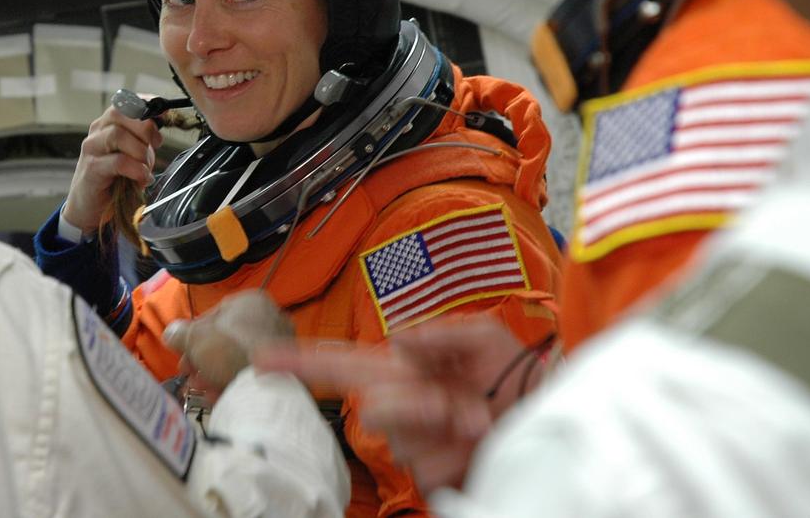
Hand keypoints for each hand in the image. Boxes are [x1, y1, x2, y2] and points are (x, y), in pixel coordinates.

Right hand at [63, 105, 163, 233]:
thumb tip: (161, 123)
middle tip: (156, 144)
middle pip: (121, 114)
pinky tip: (142, 178)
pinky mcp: (91, 168)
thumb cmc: (114, 179)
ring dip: (140, 151)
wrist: (90, 206)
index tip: (164, 112)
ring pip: (118, 135)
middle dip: (145, 127)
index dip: (146, 103)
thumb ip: (145, 139)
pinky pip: (118, 162)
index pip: (125, 102)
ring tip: (145, 166)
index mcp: (108, 124)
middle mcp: (98, 131)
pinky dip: (136, 170)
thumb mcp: (135, 154)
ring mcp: (92, 149)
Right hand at [163, 290, 294, 392]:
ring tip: (199, 388)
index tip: (182, 353)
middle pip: (226, 340)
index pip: (215, 315)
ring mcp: (281, 346)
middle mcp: (271, 318)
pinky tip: (216, 396)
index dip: (193, 336)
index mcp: (251, 301)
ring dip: (214, 374)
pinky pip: (252, 374)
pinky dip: (233, 383)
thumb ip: (180, 334)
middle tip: (188, 374)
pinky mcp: (284, 369)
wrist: (264, 384)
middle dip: (202, 359)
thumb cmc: (227, 350)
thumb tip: (171, 333)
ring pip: (238, 358)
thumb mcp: (195, 338)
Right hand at [256, 315, 533, 493]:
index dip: (299, 362)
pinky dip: (458, 453)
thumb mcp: (485, 337)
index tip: (260, 360)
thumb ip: (440, 332)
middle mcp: (401, 405)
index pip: (340, 362)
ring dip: (445, 426)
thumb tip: (399, 342)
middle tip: (459, 404)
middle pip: (372, 405)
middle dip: (414, 404)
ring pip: (401, 437)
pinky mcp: (430, 477)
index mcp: (403, 367)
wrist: (549, 422)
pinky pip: (428, 467)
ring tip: (481, 418)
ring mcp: (413, 445)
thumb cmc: (516, 376)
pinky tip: (478, 443)